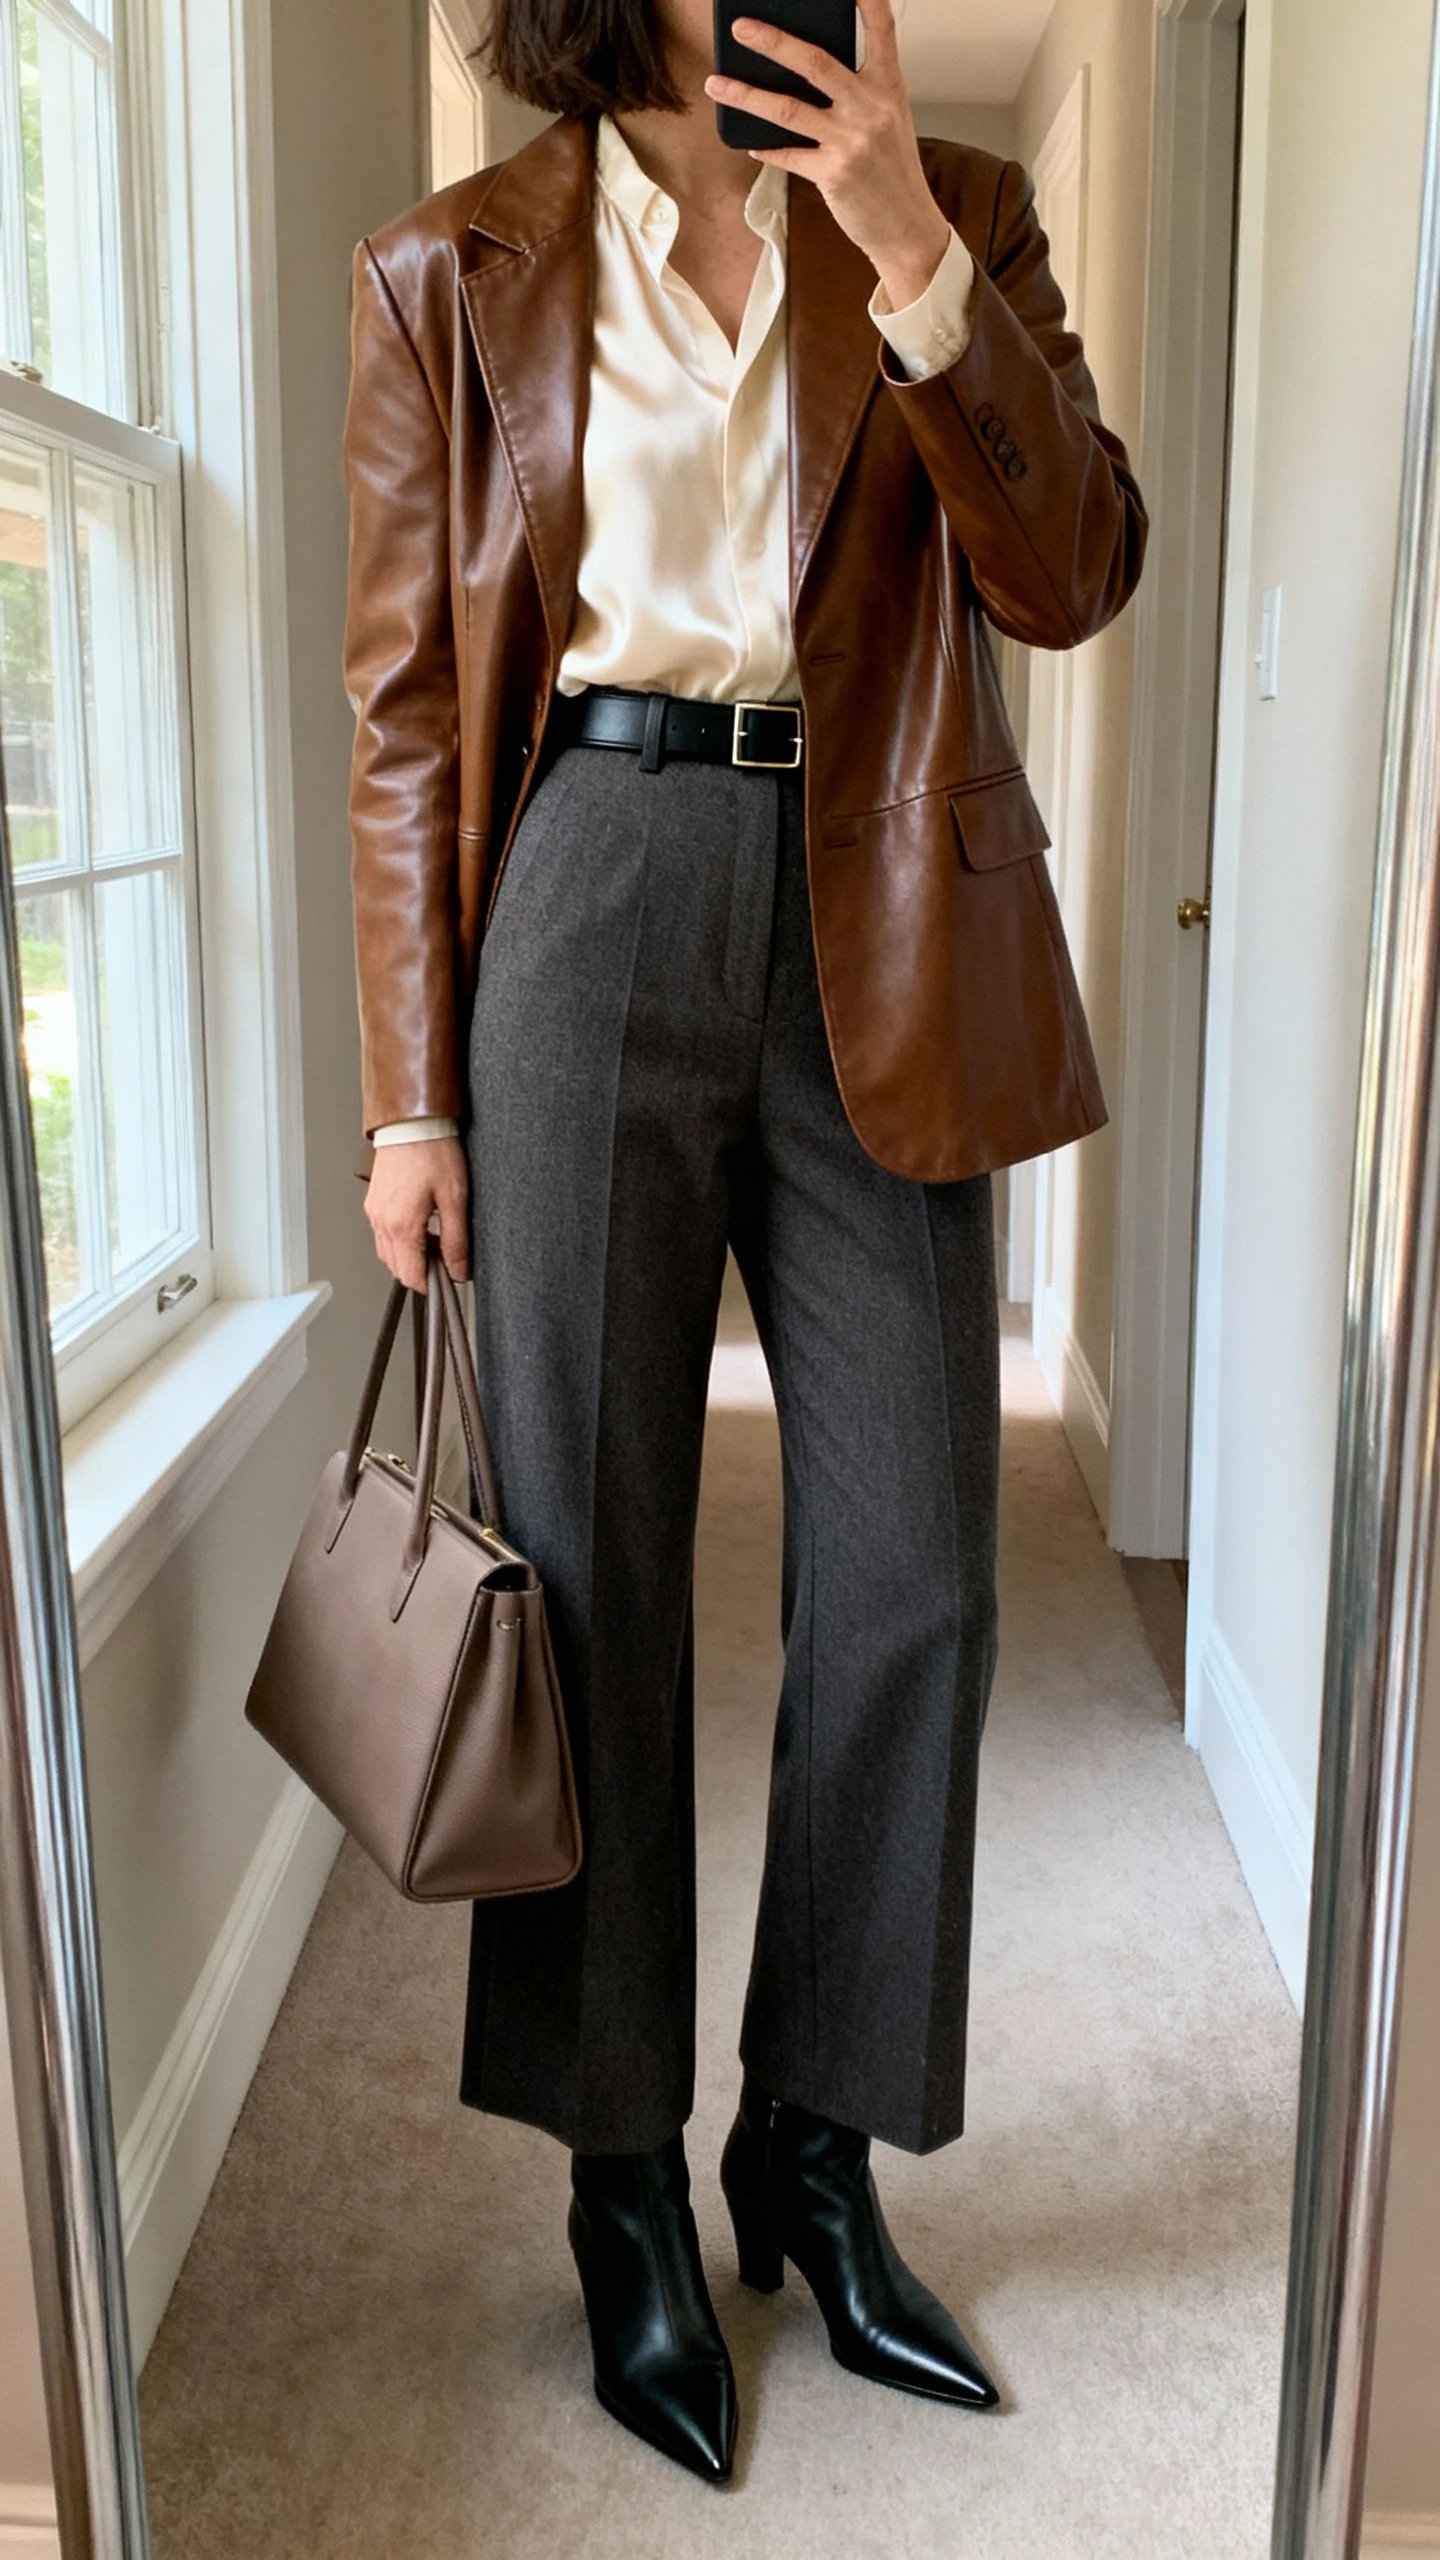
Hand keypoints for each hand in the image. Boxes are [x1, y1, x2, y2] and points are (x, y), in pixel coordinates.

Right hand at [364, 1136, 470, 1293]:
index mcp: (401, 1226)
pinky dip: (400, 1239)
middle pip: (398, 1268)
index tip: (448, 1278)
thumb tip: (459, 1270)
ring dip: (411, 1255)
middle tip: (446, 1255)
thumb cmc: (433, 1151)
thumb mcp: (455, 1198)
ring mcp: (374, 1212)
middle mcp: (382, 1222)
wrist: (412, 1122)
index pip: (411, 1276)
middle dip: (422, 1270)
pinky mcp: (374, 1203)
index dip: (432, 1285)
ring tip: (436, 1237)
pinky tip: (420, 1224)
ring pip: (388, 1253)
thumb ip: (456, 1240)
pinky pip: (383, 1234)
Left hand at [704, 0, 950, 310]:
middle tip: (741, 27)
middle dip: (773, 42)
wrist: (906, 226)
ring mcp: (851, 141)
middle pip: (815, 63)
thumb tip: (803, 65)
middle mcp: (871, 107)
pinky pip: (788, 155)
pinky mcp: (833, 174)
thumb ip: (857, 89)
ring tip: (716, 84)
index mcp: (889, 85)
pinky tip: (748, 139)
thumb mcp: (888, 118)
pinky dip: (765, 147)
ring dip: (746, 95)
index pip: (881, 28)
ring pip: (788, 110)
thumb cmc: (892, 169)